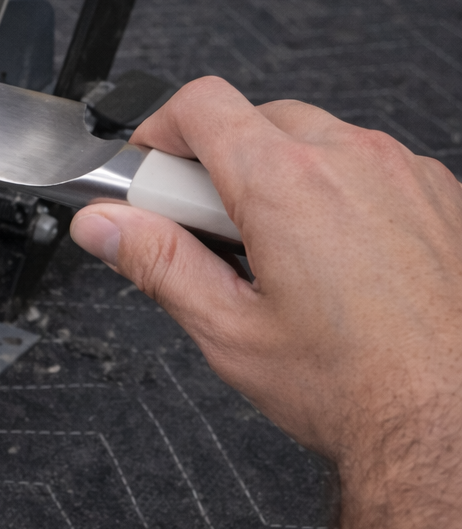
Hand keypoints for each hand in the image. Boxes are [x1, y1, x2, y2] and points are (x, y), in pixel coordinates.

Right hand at [68, 76, 461, 528]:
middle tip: (215, 232)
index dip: (162, 130)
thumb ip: (154, 263)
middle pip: (256, 118)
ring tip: (286, 255)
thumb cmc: (357, 387)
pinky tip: (343, 259)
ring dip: (286, 175)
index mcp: (285, 183)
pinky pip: (373, 164)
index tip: (155, 172)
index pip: (200, 103)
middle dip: (223, 163)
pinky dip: (344, 192)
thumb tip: (102, 224)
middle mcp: (350, 160)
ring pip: (318, 139)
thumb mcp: (228, 330)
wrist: (451, 426)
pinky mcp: (440, 194)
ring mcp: (403, 172)